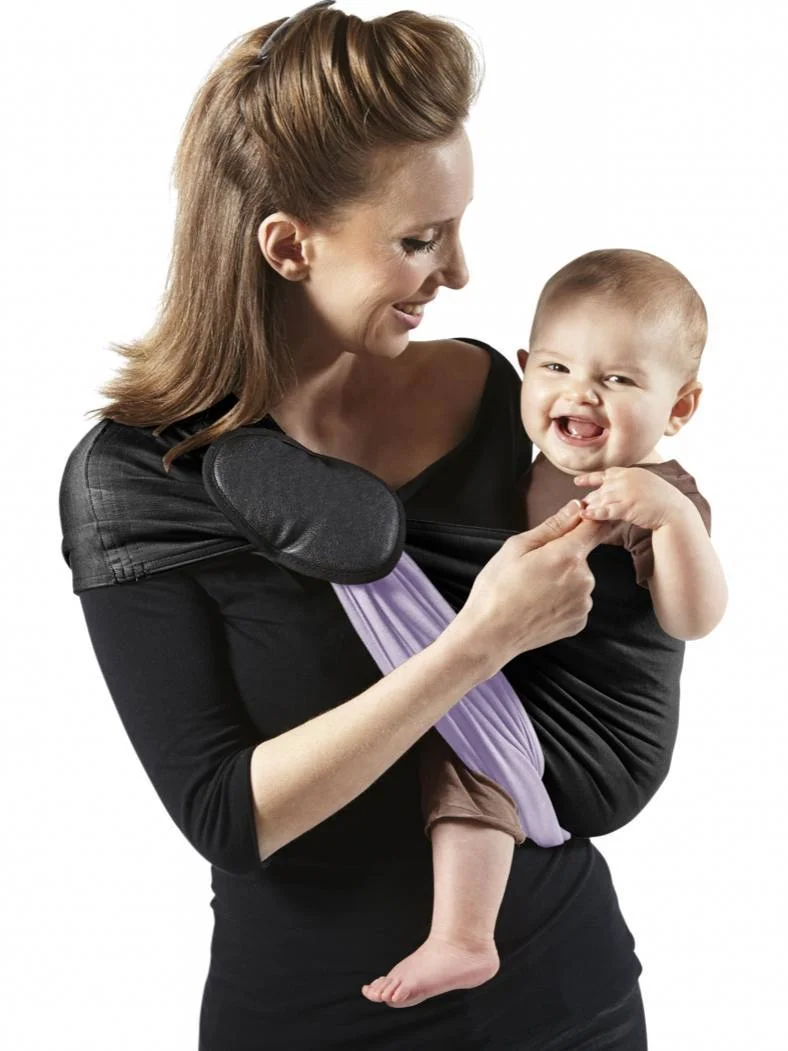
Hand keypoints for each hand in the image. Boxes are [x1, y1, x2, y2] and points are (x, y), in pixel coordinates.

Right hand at [453, 499, 608, 671]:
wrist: (490, 634)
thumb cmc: (497, 588)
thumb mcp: (517, 547)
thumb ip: (553, 526)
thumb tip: (576, 507)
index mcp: (567, 556)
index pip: (594, 527)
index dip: (586, 521)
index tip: (575, 521)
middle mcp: (584, 579)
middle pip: (581, 556)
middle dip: (562, 556)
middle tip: (531, 569)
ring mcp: (583, 603)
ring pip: (578, 580)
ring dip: (562, 580)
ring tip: (531, 591)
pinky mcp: (579, 621)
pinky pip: (575, 601)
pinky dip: (561, 601)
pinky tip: (538, 605)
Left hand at [574, 466, 692, 531]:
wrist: (675, 511)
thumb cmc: (663, 500)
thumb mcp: (646, 482)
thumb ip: (631, 481)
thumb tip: (617, 484)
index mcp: (631, 472)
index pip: (606, 473)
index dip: (590, 478)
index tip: (577, 482)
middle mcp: (626, 479)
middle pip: (601, 488)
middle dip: (591, 498)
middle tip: (581, 506)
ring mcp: (625, 492)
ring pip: (601, 499)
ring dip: (591, 506)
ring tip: (582, 512)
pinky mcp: (626, 507)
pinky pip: (605, 510)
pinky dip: (594, 513)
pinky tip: (586, 516)